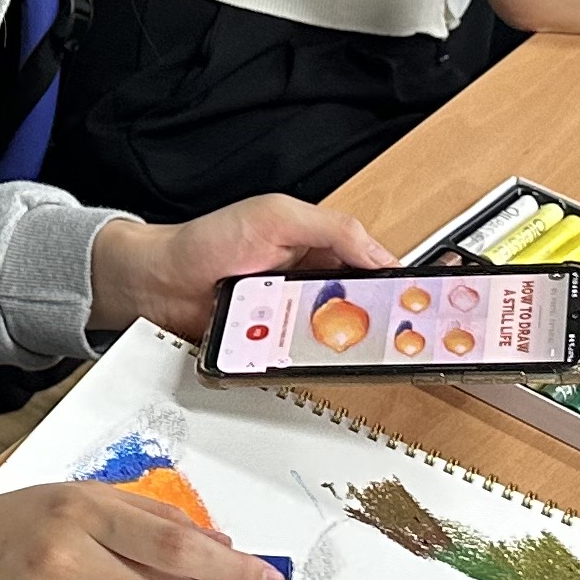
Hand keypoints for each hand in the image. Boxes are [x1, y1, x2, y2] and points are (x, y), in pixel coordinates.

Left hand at [90, 195, 390, 338]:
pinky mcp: (272, 350)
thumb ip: (332, 227)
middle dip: (374, 324)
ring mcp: (291, 321)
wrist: (158, 281)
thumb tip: (378, 253)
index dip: (399, 286)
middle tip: (389, 334)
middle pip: (360, 313)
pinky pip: (298, 363)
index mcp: (321, 250)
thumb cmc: (209, 240)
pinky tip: (297, 355)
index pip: (373, 268)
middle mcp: (311, 287)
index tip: (421, 303)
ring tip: (337, 342)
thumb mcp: (276, 216)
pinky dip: (301, 362)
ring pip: (333, 343)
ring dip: (335, 345)